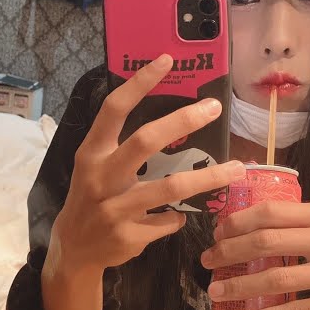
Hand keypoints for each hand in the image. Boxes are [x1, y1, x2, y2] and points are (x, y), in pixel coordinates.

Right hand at [53, 54, 244, 272]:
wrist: (73, 249)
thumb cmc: (91, 197)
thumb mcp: (94, 166)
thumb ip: (122, 144)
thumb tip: (172, 115)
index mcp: (92, 152)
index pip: (114, 109)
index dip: (139, 83)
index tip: (166, 60)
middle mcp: (100, 177)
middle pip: (145, 141)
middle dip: (182, 121)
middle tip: (214, 107)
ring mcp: (113, 209)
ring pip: (170, 188)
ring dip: (207, 177)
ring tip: (237, 169)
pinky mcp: (128, 236)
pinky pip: (168, 221)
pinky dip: (178, 217)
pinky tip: (179, 217)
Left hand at [201, 201, 309, 309]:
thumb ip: (302, 221)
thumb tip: (248, 223)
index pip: (273, 212)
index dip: (239, 221)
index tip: (217, 232)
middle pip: (269, 242)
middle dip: (231, 251)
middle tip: (207, 260)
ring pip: (279, 278)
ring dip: (242, 286)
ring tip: (217, 291)